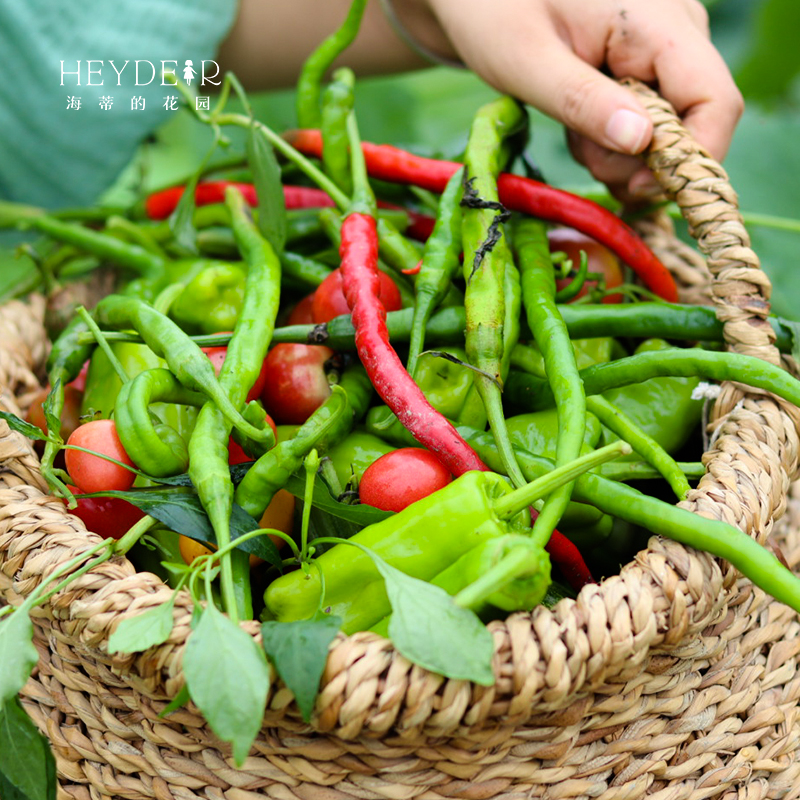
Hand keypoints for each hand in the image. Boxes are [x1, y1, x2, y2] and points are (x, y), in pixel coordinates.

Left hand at [414, 0, 742, 201]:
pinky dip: (608, 140)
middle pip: (691, 126)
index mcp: (657, 21)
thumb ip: (584, 102)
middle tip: (579, 148)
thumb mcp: (529, 62)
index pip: (717, 101)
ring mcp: (662, 51)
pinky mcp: (645, 69)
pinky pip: (643, 126)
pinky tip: (577, 120)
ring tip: (570, 126)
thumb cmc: (494, 12)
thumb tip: (642, 143)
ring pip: (665, 134)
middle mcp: (677, 32)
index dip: (692, 158)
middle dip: (637, 160)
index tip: (637, 187)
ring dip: (616, 153)